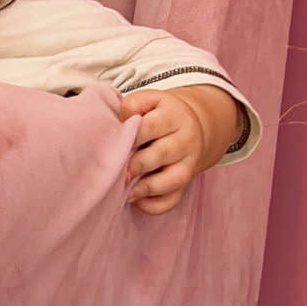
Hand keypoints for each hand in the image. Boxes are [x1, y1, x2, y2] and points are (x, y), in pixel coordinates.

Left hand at [117, 84, 236, 213]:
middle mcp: (186, 141)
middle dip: (139, 163)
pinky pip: (173, 200)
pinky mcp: (185, 184)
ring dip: (148, 187)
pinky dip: (154, 205)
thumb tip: (119, 124)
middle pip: (164, 153)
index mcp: (174, 116)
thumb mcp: (149, 100)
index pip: (153, 126)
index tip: (115, 143)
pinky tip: (137, 201)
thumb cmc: (160, 114)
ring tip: (126, 191)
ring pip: (174, 179)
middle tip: (118, 170)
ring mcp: (188, 164)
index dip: (132, 136)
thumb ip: (132, 106)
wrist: (191, 125)